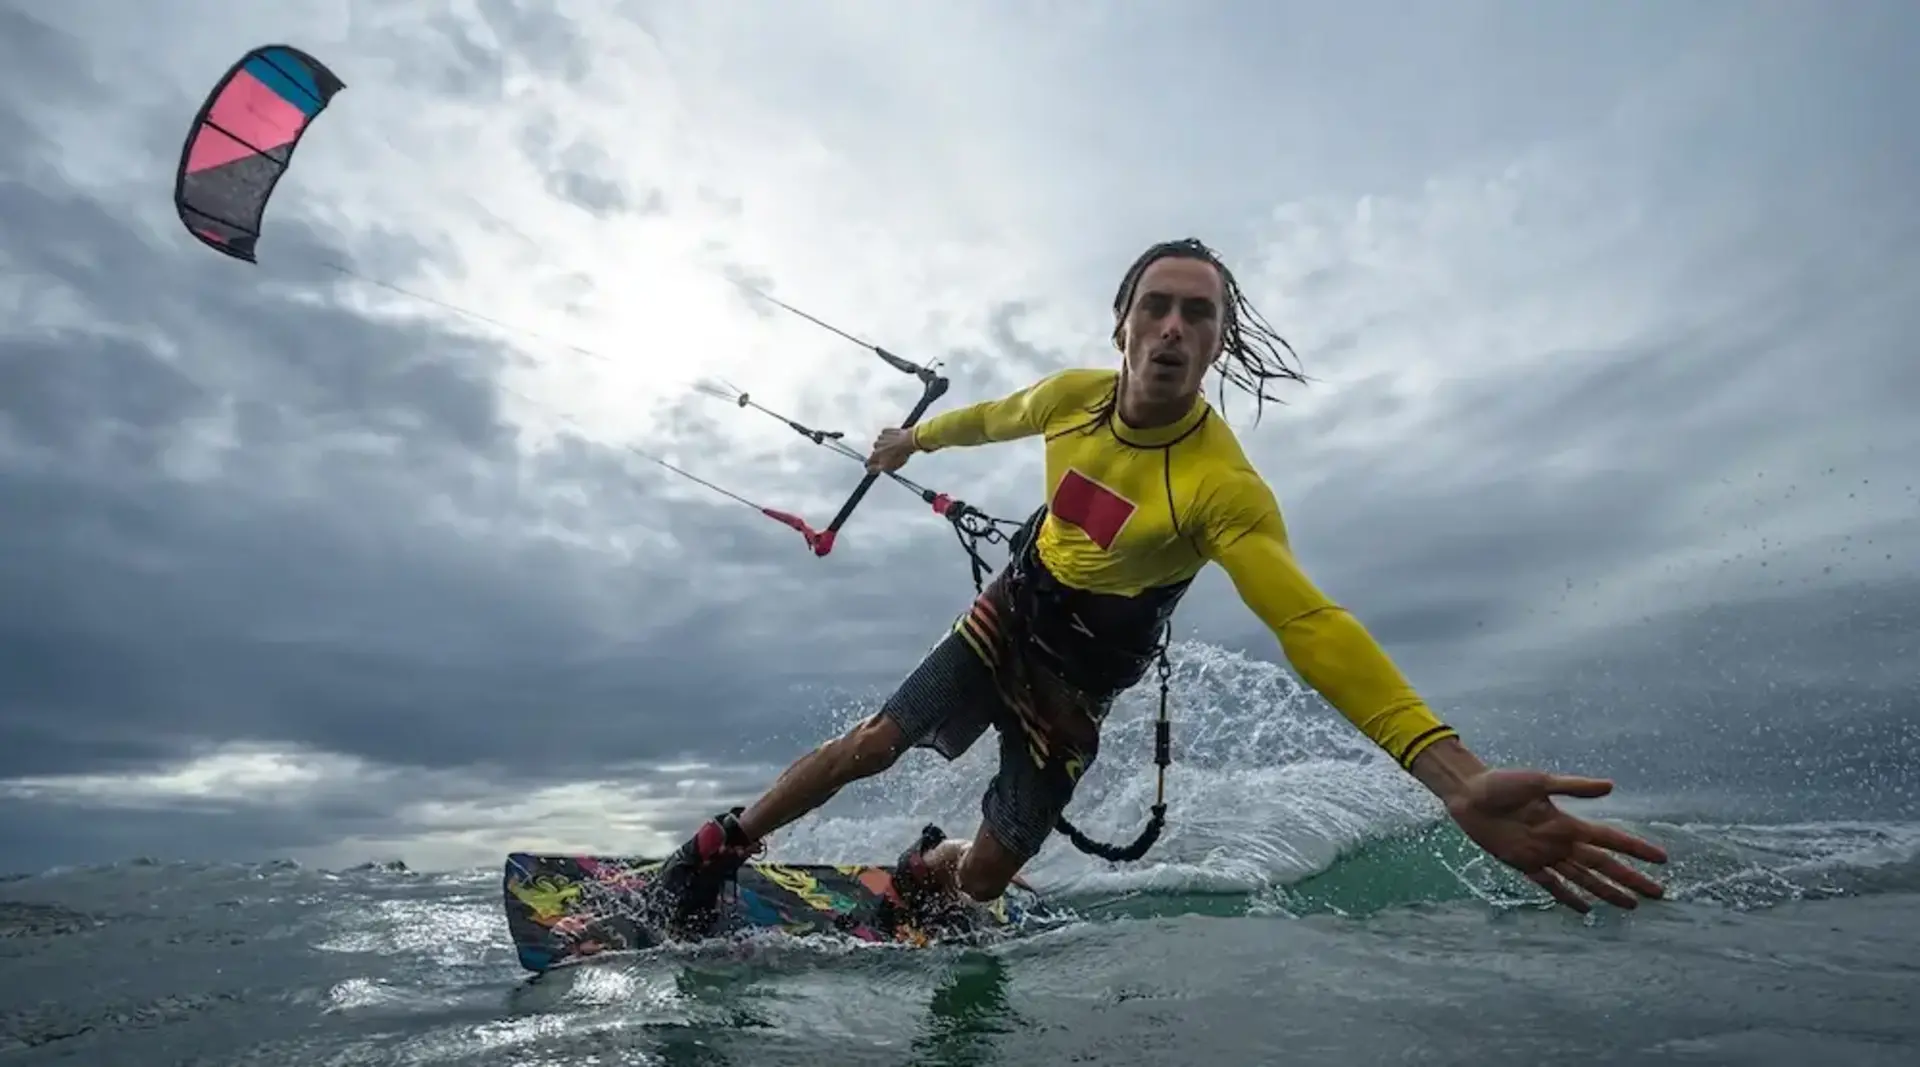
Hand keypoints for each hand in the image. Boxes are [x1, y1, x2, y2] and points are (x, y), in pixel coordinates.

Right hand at [866, 427, 918, 472]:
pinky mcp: (886, 430)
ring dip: (885, 445)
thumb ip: (876, 468)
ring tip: (894, 447)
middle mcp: (876, 445)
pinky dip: (888, 437)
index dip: (875, 463)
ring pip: (880, 442)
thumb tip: (869, 469)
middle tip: (891, 455)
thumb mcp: (888, 467)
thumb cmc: (900, 455)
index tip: (879, 464)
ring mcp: (881, 437)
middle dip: (881, 453)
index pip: (870, 460)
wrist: (909, 441)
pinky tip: (894, 440)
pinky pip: (884, 434)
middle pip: (876, 451)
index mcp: (876, 454)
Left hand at [1445, 769, 1667, 912]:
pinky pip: (1551, 885)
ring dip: (1607, 892)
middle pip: (1603, 865)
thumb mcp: (1539, 781)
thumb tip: (1610, 786)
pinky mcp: (1525, 865)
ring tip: (1630, 906)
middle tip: (1657, 893)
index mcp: (1568, 822)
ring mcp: (1545, 855)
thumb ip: (1574, 787)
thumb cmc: (1503, 783)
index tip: (1662, 858)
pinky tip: (1585, 909)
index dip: (1636, 848)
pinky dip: (1568, 897)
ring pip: (1584, 878)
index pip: (1610, 838)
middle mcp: (1561, 841)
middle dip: (1630, 879)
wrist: (1469, 794)